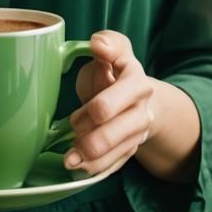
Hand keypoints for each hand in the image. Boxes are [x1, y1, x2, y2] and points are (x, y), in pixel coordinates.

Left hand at [66, 30, 156, 175]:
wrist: (137, 95)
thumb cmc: (117, 68)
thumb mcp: (114, 48)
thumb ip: (108, 43)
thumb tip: (99, 44)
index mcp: (136, 81)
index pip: (115, 99)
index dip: (93, 109)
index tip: (75, 115)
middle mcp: (142, 111)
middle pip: (115, 132)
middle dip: (90, 137)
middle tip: (71, 131)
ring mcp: (137, 133)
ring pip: (116, 152)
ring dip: (91, 159)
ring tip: (69, 159)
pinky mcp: (130, 149)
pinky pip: (115, 165)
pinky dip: (96, 169)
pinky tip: (79, 168)